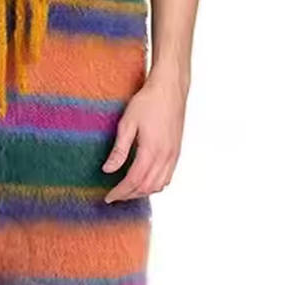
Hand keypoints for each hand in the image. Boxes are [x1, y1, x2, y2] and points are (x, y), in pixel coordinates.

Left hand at [102, 73, 188, 202]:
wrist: (170, 87)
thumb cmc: (148, 101)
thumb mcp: (127, 123)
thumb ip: (119, 149)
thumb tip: (108, 170)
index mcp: (152, 150)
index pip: (134, 181)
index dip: (120, 192)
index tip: (109, 197)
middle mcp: (165, 156)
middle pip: (146, 187)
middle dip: (129, 195)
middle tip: (115, 195)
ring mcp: (173, 155)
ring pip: (159, 185)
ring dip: (142, 192)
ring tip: (128, 191)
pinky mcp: (176, 151)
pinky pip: (167, 177)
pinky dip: (155, 185)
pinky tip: (145, 182)